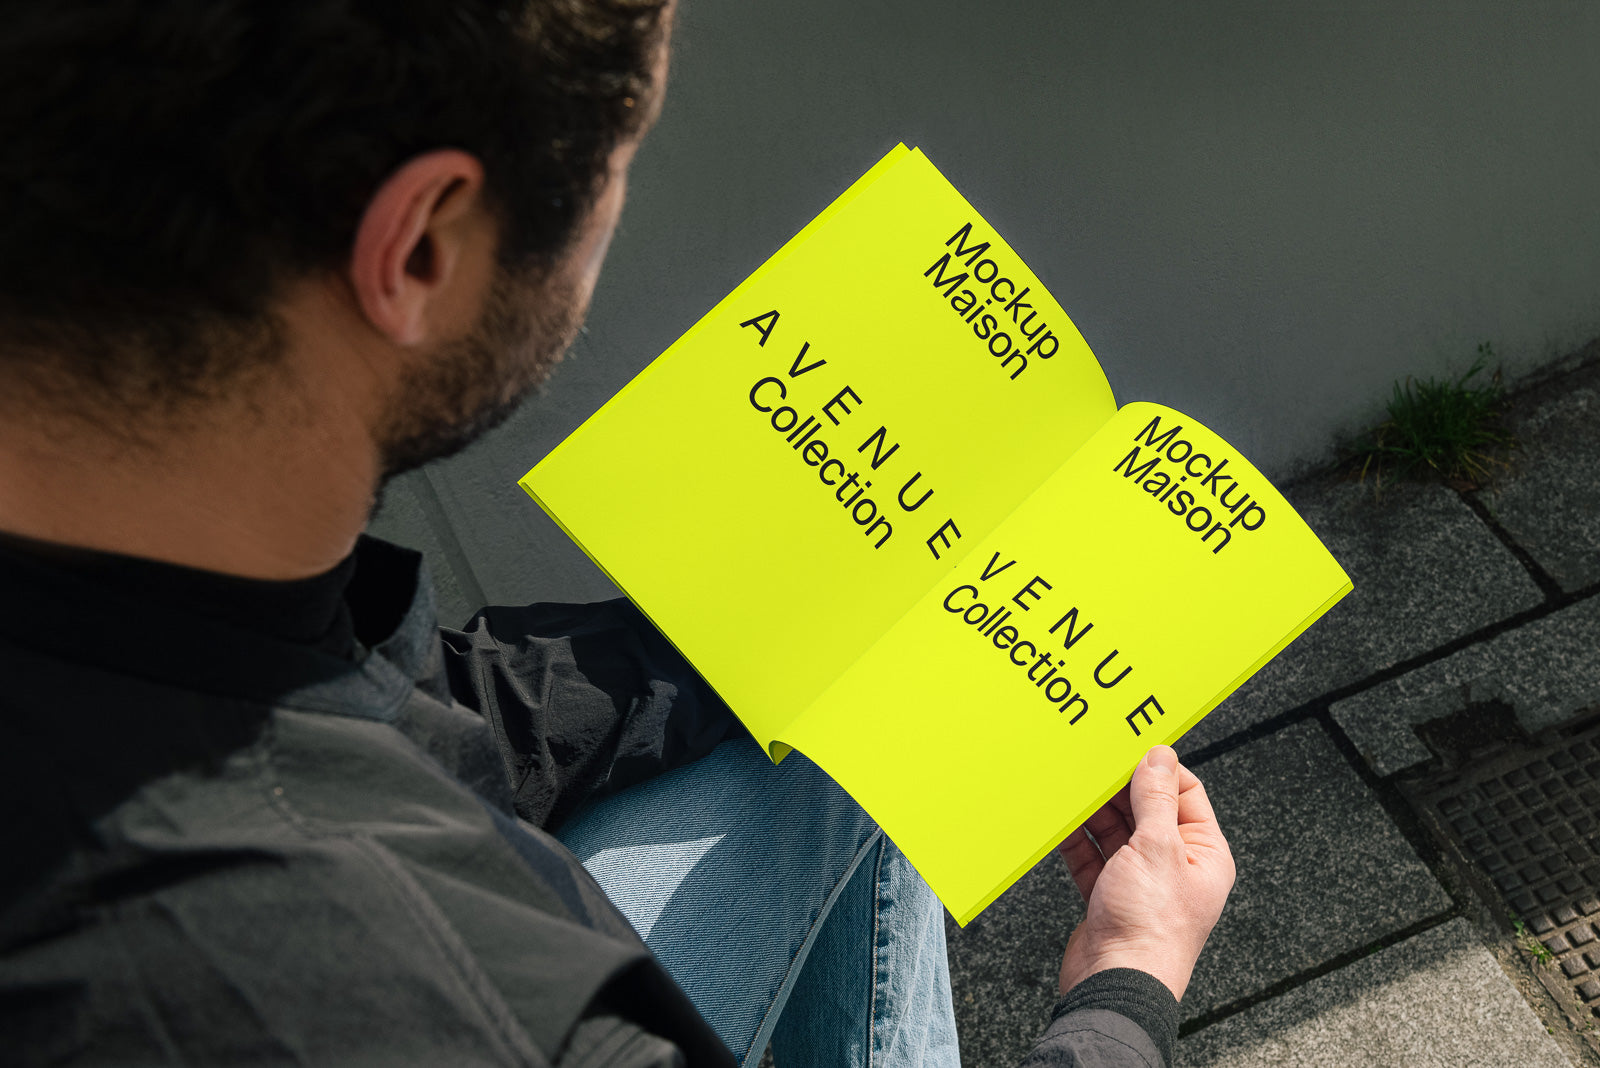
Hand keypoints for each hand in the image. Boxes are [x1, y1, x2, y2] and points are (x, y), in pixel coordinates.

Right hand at [1055, 745, 1234, 1001]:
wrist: (1115, 983)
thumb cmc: (1150, 928)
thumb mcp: (1156, 847)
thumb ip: (1155, 799)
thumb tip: (1159, 757)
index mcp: (1204, 853)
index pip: (1185, 793)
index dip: (1158, 769)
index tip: (1129, 748)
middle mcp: (1176, 866)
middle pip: (1146, 810)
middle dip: (1119, 790)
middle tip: (1093, 766)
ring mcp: (1141, 881)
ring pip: (1116, 832)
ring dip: (1093, 813)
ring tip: (1073, 789)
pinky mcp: (1109, 896)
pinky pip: (1091, 857)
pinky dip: (1075, 840)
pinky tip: (1060, 822)